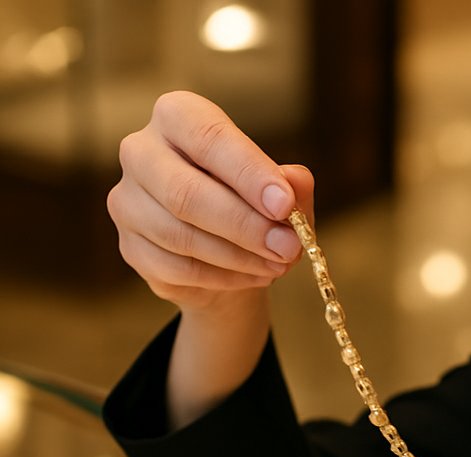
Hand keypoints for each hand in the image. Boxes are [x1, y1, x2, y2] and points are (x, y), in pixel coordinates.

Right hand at [107, 90, 314, 309]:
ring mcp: (128, 201)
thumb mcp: (283, 193)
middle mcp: (141, 151)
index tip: (285, 204)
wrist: (227, 256)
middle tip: (288, 246)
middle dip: (244, 224)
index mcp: (178, 117)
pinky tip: (256, 276)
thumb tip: (295, 182)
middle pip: (185, 192)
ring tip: (279, 264)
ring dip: (239, 256)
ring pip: (180, 235)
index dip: (248, 172)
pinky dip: (225, 277)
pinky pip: (177, 268)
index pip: (208, 136)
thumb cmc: (254, 207)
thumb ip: (292, 186)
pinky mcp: (130, 246)